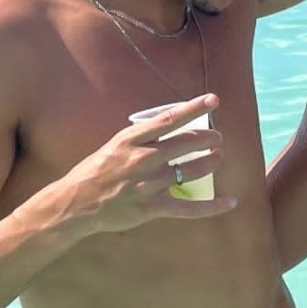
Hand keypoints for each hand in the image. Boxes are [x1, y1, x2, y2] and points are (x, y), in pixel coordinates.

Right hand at [58, 96, 235, 238]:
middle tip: (217, 137)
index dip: (194, 108)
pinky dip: (212, 206)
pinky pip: (189, 207)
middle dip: (208, 138)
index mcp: (131, 140)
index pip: (169, 119)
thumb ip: (142, 138)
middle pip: (186, 143)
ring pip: (192, 171)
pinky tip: (230, 202)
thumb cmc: (95, 171)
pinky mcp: (152, 207)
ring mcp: (149, 184)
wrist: (75, 203)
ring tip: (217, 158)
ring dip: (210, 163)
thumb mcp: (115, 145)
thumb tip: (170, 126)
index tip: (213, 100)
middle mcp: (142, 159)